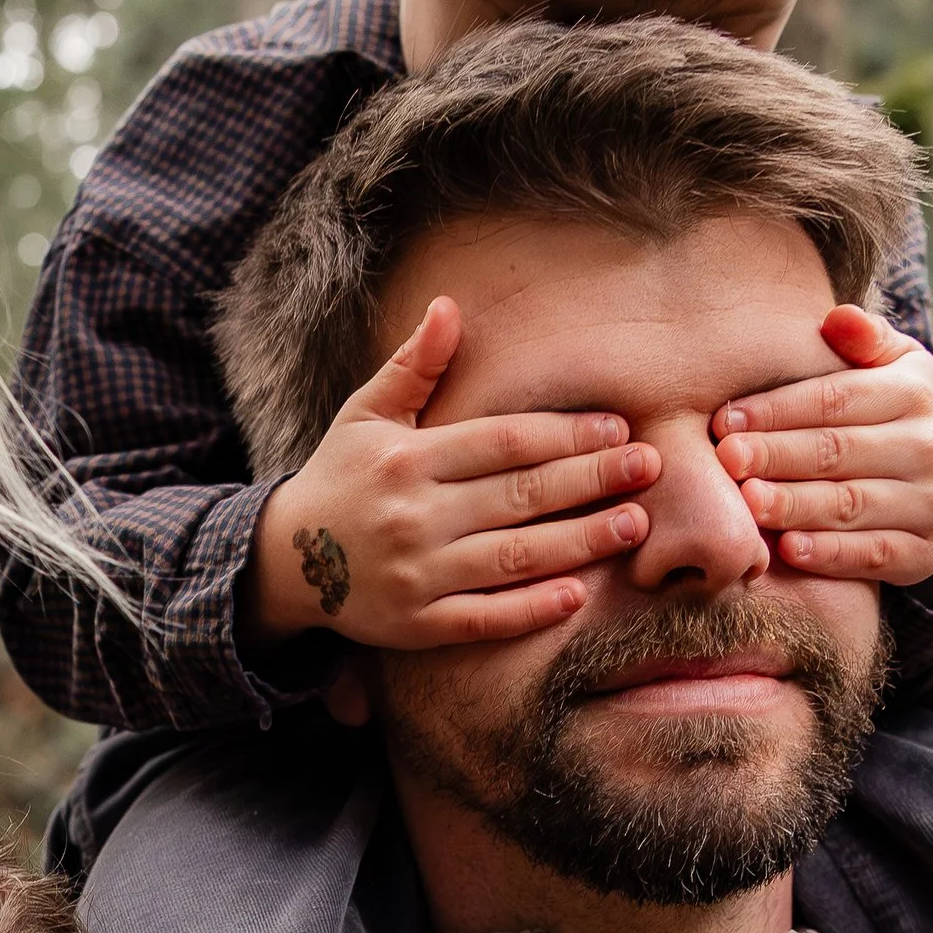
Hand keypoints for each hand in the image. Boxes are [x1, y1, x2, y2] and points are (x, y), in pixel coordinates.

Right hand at [246, 298, 657, 654]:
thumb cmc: (340, 478)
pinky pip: (483, 618)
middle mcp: (414, 516)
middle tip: (651, 466)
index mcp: (408, 460)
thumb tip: (448, 307)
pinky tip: (575, 594)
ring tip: (634, 525)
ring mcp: (416, 575)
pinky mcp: (416, 625)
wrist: (282, 562)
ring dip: (579, 541)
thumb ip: (412, 367)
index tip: (617, 427)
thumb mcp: (366, 415)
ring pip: (512, 557)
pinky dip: (529, 608)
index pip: (502, 442)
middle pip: (519, 495)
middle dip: (590, 480)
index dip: (565, 434)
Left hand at [713, 308, 932, 587]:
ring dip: (795, 506)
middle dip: (778, 455)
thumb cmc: (903, 415)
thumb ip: (866, 342)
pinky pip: (873, 556)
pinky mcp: (925, 553)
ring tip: (747, 505)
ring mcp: (931, 503)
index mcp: (915, 393)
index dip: (779, 410)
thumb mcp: (898, 367)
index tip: (725, 420)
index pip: (837, 399)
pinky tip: (788, 549)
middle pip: (840, 451)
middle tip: (726, 460)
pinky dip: (830, 554)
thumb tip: (836, 318)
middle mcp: (928, 447)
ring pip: (852, 505)